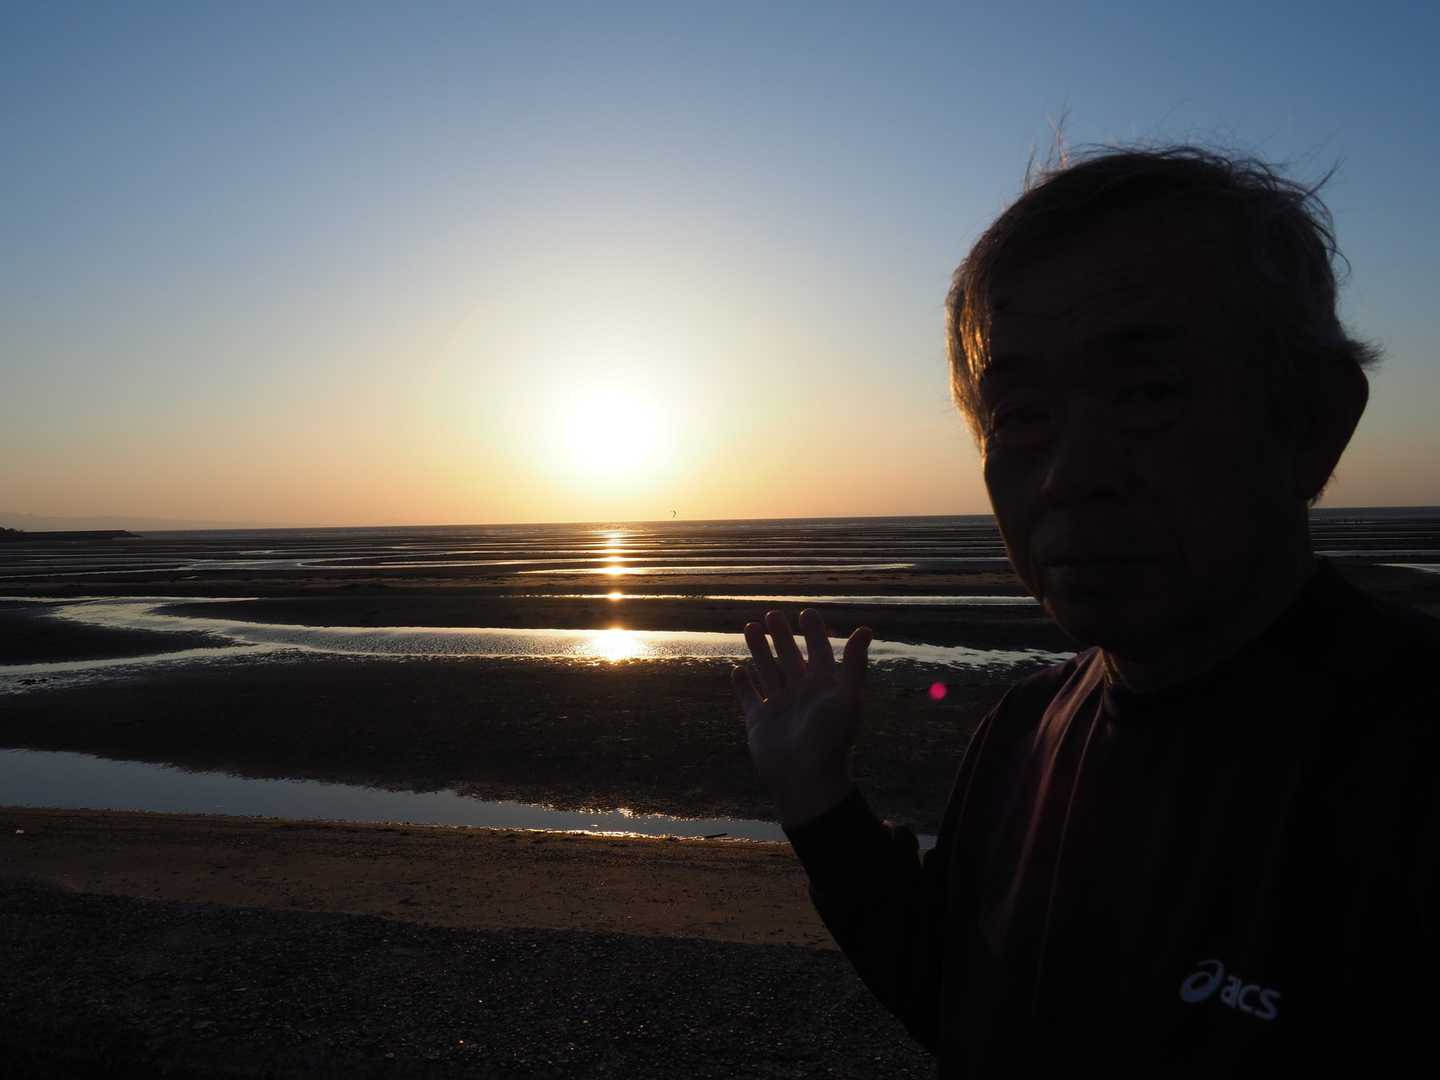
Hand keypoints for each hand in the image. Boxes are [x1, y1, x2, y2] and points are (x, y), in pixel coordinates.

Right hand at [732, 608, 872, 827]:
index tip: (807, 613)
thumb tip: (865, 629)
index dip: (814, 633)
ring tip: (750, 627)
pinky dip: (743, 684)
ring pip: (767, 671)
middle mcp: (801, 694)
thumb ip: (854, 663)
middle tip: (772, 614)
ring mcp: (779, 706)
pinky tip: (738, 669)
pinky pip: (749, 698)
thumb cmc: (831, 739)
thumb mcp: (847, 697)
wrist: (806, 778)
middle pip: (790, 657)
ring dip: (759, 650)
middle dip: (782, 636)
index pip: (819, 652)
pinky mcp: (759, 721)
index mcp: (823, 688)